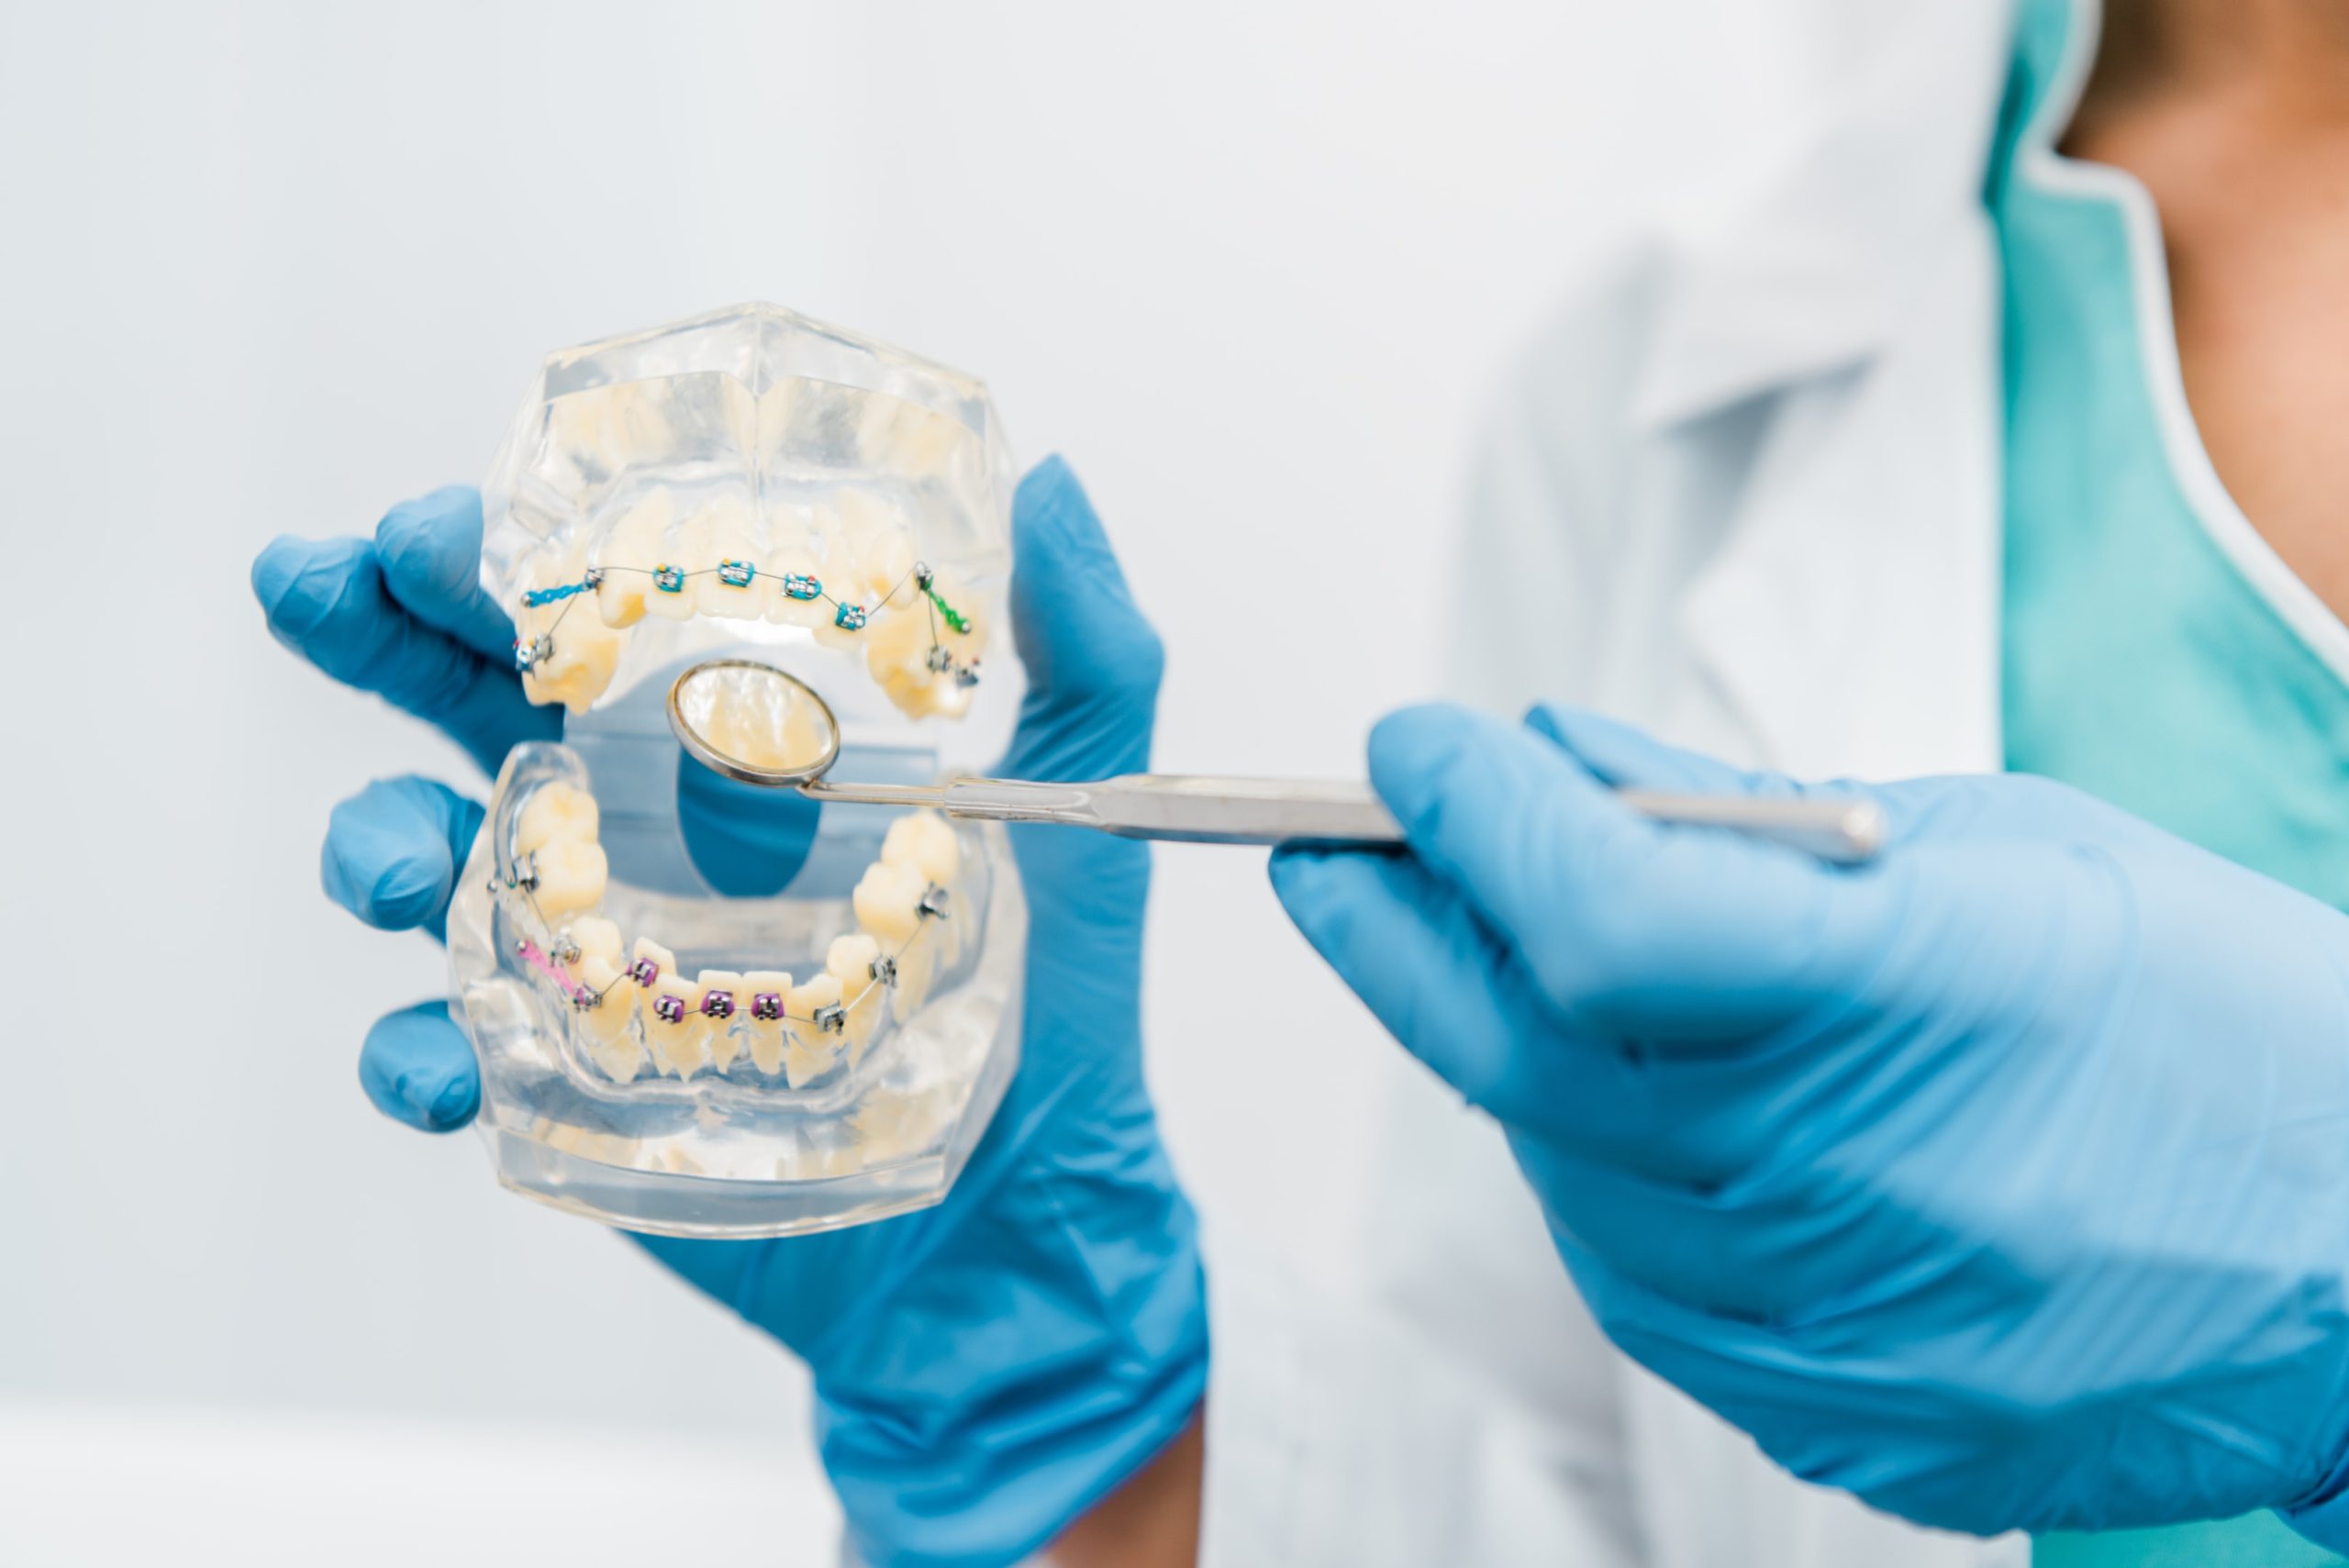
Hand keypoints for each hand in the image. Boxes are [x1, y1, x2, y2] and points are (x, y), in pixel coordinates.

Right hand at [253, 461, 1206, 1567]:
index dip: (502, 554)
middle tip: (317, 585)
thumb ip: (1080, 647)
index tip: (455, 525)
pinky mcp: (570, 1081)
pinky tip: (437, 1061)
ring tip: (394, 864)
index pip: (590, 614)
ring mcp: (588, 952)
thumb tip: (1050, 479)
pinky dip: (408, 1052)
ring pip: (417, 866)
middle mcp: (634, 827)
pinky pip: (443, 1055)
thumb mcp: (1083, 806)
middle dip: (368, 633)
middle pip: (456, 700)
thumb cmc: (1053, 1000)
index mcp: (728, 737)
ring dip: (367, 841)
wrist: (1029, 1209)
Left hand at [1269, 703, 2348, 1544]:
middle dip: (1398, 935)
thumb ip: (1742, 817)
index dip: (1472, 822)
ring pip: (1562, 1177)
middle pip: (1529, 1054)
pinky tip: (1618, 1111)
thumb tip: (1552, 757)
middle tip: (1335, 861)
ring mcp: (1850, 1332)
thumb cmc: (2210, 1013)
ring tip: (1508, 967)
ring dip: (1504, 1058)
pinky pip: (1638, 1290)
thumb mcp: (2001, 847)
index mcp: (1927, 997)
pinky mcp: (1846, 1424)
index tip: (1408, 754)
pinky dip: (1596, 1183)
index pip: (1602, 914)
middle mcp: (1867, 1186)